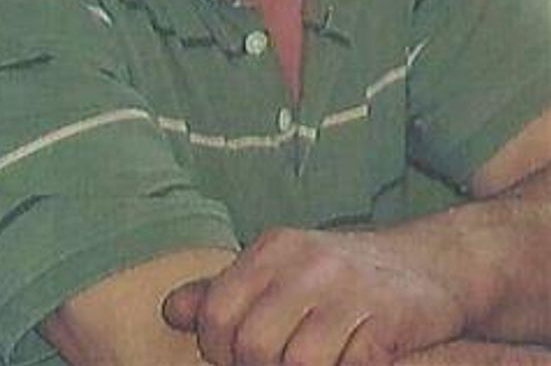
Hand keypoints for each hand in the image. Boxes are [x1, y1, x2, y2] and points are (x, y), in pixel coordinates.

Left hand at [163, 227, 466, 365]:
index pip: (216, 317)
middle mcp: (307, 263)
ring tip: (321, 357)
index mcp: (273, 248)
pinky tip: (351, 357)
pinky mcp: (389, 322)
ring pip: (297, 364)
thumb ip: (225, 290)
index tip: (244, 355)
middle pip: (252, 347)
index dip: (222, 351)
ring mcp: (350, 291)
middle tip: (286, 361)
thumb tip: (171, 310)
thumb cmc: (343, 275)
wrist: (433, 262)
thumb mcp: (281, 268)